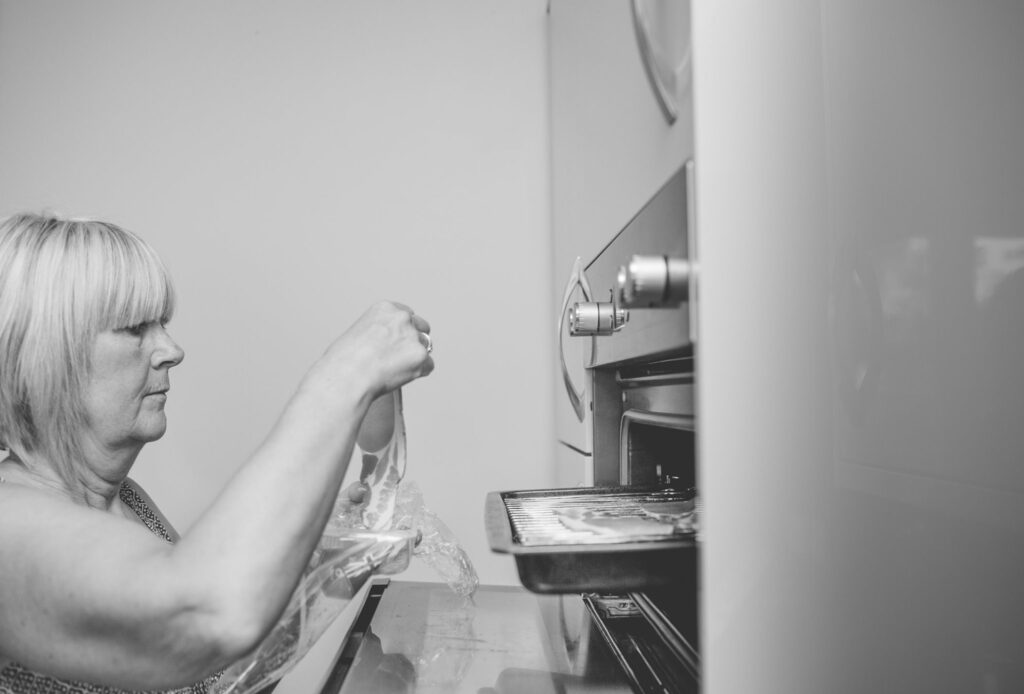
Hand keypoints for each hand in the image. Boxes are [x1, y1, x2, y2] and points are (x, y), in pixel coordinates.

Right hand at [309, 301, 434, 404]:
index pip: (406, 314)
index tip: (396, 341)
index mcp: (385, 308)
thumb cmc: (343, 361)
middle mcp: (402, 318)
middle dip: (413, 341)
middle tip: (398, 357)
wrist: (346, 377)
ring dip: (414, 358)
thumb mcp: (358, 332)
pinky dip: (417, 373)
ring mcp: (413, 336)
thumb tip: (386, 344)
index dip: (402, 330)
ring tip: (392, 369)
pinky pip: (428, 367)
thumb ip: (379, 331)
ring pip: (425, 348)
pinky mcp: (421, 356)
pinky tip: (398, 377)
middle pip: (421, 328)